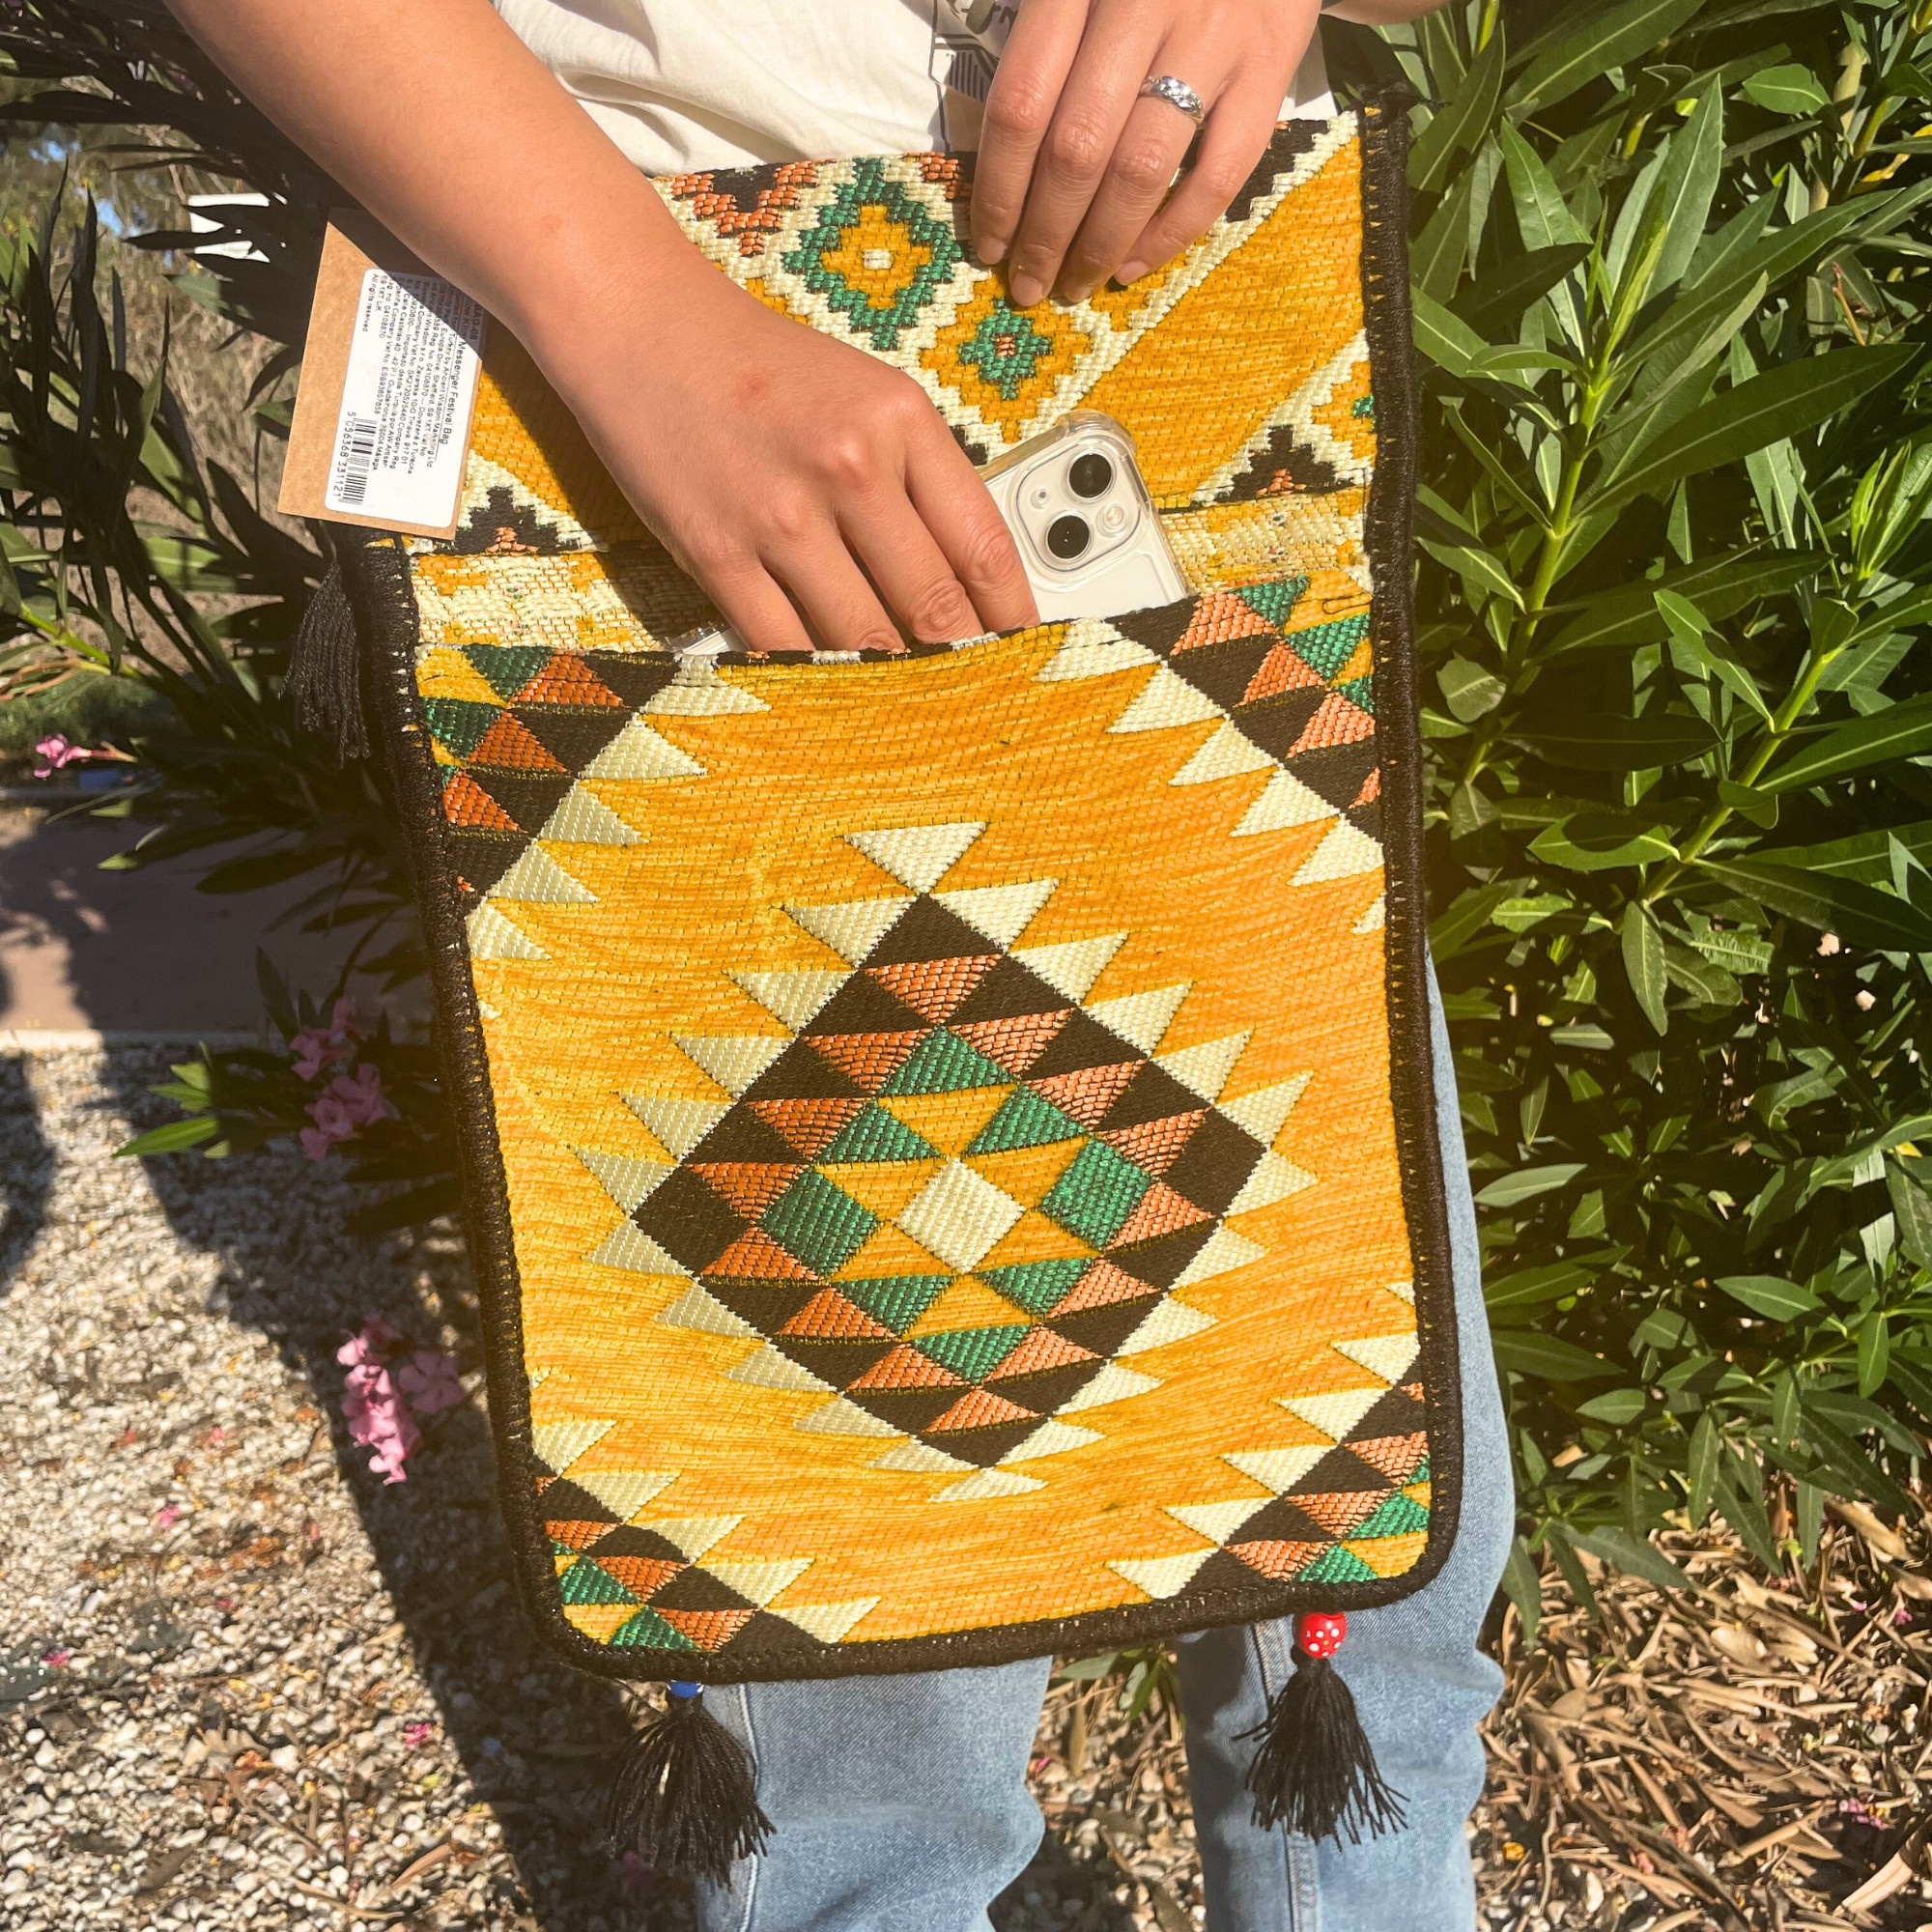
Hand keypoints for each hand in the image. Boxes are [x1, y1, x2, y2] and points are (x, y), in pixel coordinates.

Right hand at [547, 260, 1037, 654]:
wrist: (644, 329)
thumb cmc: (763, 369)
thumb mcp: (869, 395)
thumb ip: (922, 476)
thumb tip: (968, 578)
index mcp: (902, 421)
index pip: (983, 546)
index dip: (1014, 617)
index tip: (1027, 653)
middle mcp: (850, 467)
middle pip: (933, 604)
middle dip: (963, 664)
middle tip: (979, 702)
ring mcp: (781, 516)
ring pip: (863, 636)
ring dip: (893, 682)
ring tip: (915, 711)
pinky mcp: (718, 554)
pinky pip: (784, 644)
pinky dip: (816, 676)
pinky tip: (837, 695)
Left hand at [970, 0, 1318, 306]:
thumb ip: (1045, 47)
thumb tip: (1003, 164)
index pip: (1022, 105)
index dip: (998, 189)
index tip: (989, 244)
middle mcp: (1142, 7)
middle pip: (1077, 148)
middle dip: (1045, 235)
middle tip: (1029, 285)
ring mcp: (1211, 39)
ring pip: (1140, 169)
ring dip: (1099, 245)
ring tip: (1074, 285)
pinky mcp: (1268, 70)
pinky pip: (1217, 176)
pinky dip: (1170, 234)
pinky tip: (1133, 266)